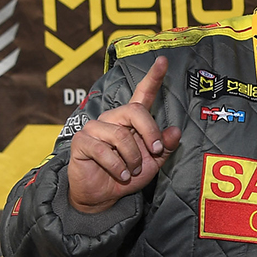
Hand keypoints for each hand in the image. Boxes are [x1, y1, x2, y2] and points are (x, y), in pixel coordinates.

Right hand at [67, 56, 182, 213]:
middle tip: (155, 151)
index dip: (153, 77)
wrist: (104, 195)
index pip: (143, 94)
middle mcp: (113, 119)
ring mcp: (95, 128)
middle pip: (135, 111)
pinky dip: (117, 166)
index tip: (163, 61)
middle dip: (149, 132)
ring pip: (120, 135)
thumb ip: (166, 147)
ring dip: (132, 157)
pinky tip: (120, 175)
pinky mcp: (81, 142)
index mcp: (132, 120)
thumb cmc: (128, 174)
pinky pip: (103, 150)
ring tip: (131, 170)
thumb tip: (175, 130)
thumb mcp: (154, 162)